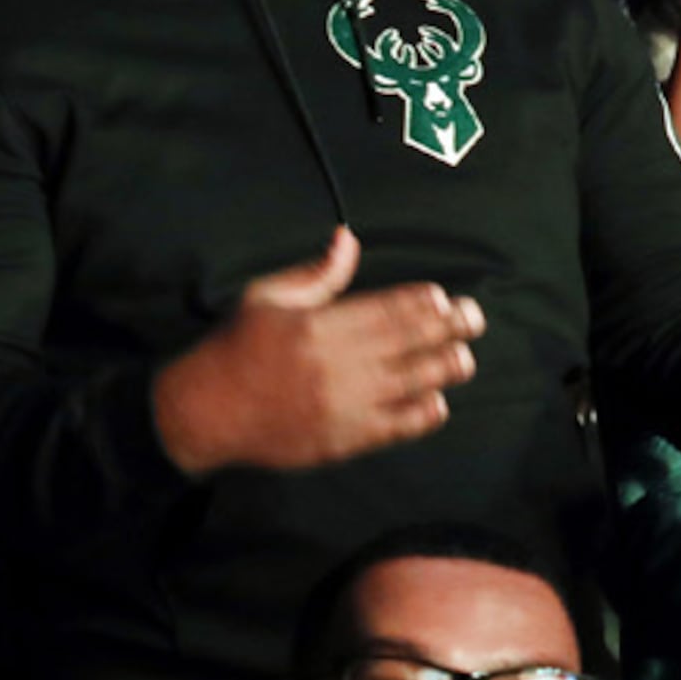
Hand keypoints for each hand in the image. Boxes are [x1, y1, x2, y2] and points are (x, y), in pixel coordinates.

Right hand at [148, 227, 482, 477]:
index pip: (389, 310)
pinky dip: (421, 415)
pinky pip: (394, 426)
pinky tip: (437, 404)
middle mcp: (339, 364)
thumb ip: (316, 274)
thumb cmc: (237, 347)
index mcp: (321, 325)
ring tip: (464, 359)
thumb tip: (349, 240)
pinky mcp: (342, 439)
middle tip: (474, 320)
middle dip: (448, 329)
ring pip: (411, 383)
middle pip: (410, 342)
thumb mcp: (267, 298)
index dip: (424, 303)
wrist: (206, 413)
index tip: (445, 297)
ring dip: (443, 370)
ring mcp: (344, 404)